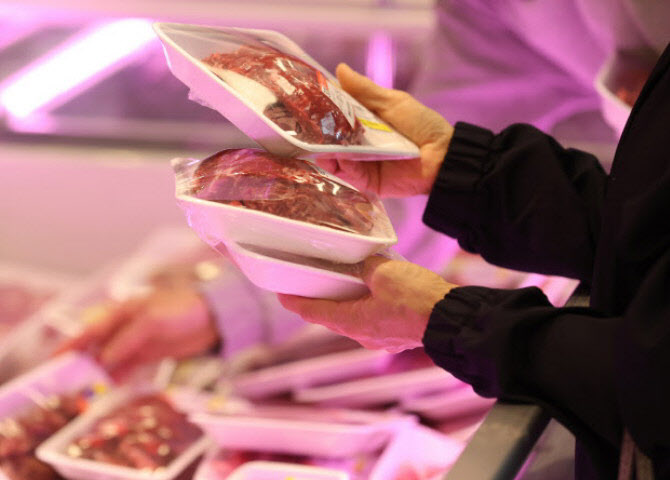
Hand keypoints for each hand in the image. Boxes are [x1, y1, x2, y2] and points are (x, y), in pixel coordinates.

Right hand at [55, 285, 218, 378]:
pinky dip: (117, 377)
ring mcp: (136, 341)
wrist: (214, 317)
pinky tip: (108, 388)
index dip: (72, 343)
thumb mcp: (152, 321)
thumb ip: (127, 339)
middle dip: (82, 362)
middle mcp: (125, 326)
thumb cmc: (183, 308)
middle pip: (97, 346)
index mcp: (122, 310)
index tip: (55, 359)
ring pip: (110, 359)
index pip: (91, 328)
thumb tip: (104, 359)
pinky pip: (126, 367)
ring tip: (85, 391)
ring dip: (98, 373)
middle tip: (67, 382)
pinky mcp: (148, 353)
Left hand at [278, 257, 456, 352]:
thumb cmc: (416, 299)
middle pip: (333, 317)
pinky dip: (367, 306)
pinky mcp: (397, 334)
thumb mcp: (385, 272)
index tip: (282, 296)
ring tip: (342, 286)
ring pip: (355, 319)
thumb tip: (366, 263)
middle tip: (310, 286)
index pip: (315, 313)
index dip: (296, 303)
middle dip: (321, 302)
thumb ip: (368, 265)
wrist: (449, 318)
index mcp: (353, 321)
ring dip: (346, 304)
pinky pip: (374, 319)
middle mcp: (363, 335)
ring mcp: (381, 338)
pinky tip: (374, 293)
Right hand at [317, 63, 453, 197]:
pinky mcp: (366, 181)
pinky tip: (336, 154)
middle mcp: (359, 142)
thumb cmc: (422, 125)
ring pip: (334, 156)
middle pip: (331, 136)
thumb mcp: (393, 102)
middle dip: (317, 130)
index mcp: (365, 120)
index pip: (336, 113)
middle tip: (303, 122)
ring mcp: (361, 162)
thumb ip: (365, 90)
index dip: (322, 106)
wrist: (444, 156)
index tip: (305, 98)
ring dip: (324, 148)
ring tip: (316, 139)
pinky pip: (347, 173)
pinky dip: (340, 163)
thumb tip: (339, 69)